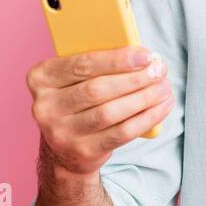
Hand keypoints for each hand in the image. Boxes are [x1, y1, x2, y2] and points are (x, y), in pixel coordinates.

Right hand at [26, 45, 174, 176]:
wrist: (65, 150)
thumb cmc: (77, 102)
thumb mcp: (74, 80)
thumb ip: (97, 65)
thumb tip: (141, 56)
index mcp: (41, 79)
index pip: (82, 65)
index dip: (117, 59)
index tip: (145, 55)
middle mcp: (45, 106)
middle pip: (97, 89)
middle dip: (134, 78)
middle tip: (159, 70)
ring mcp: (61, 132)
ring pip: (111, 112)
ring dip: (144, 97)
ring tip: (164, 87)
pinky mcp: (82, 151)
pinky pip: (121, 132)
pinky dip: (147, 118)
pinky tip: (162, 106)